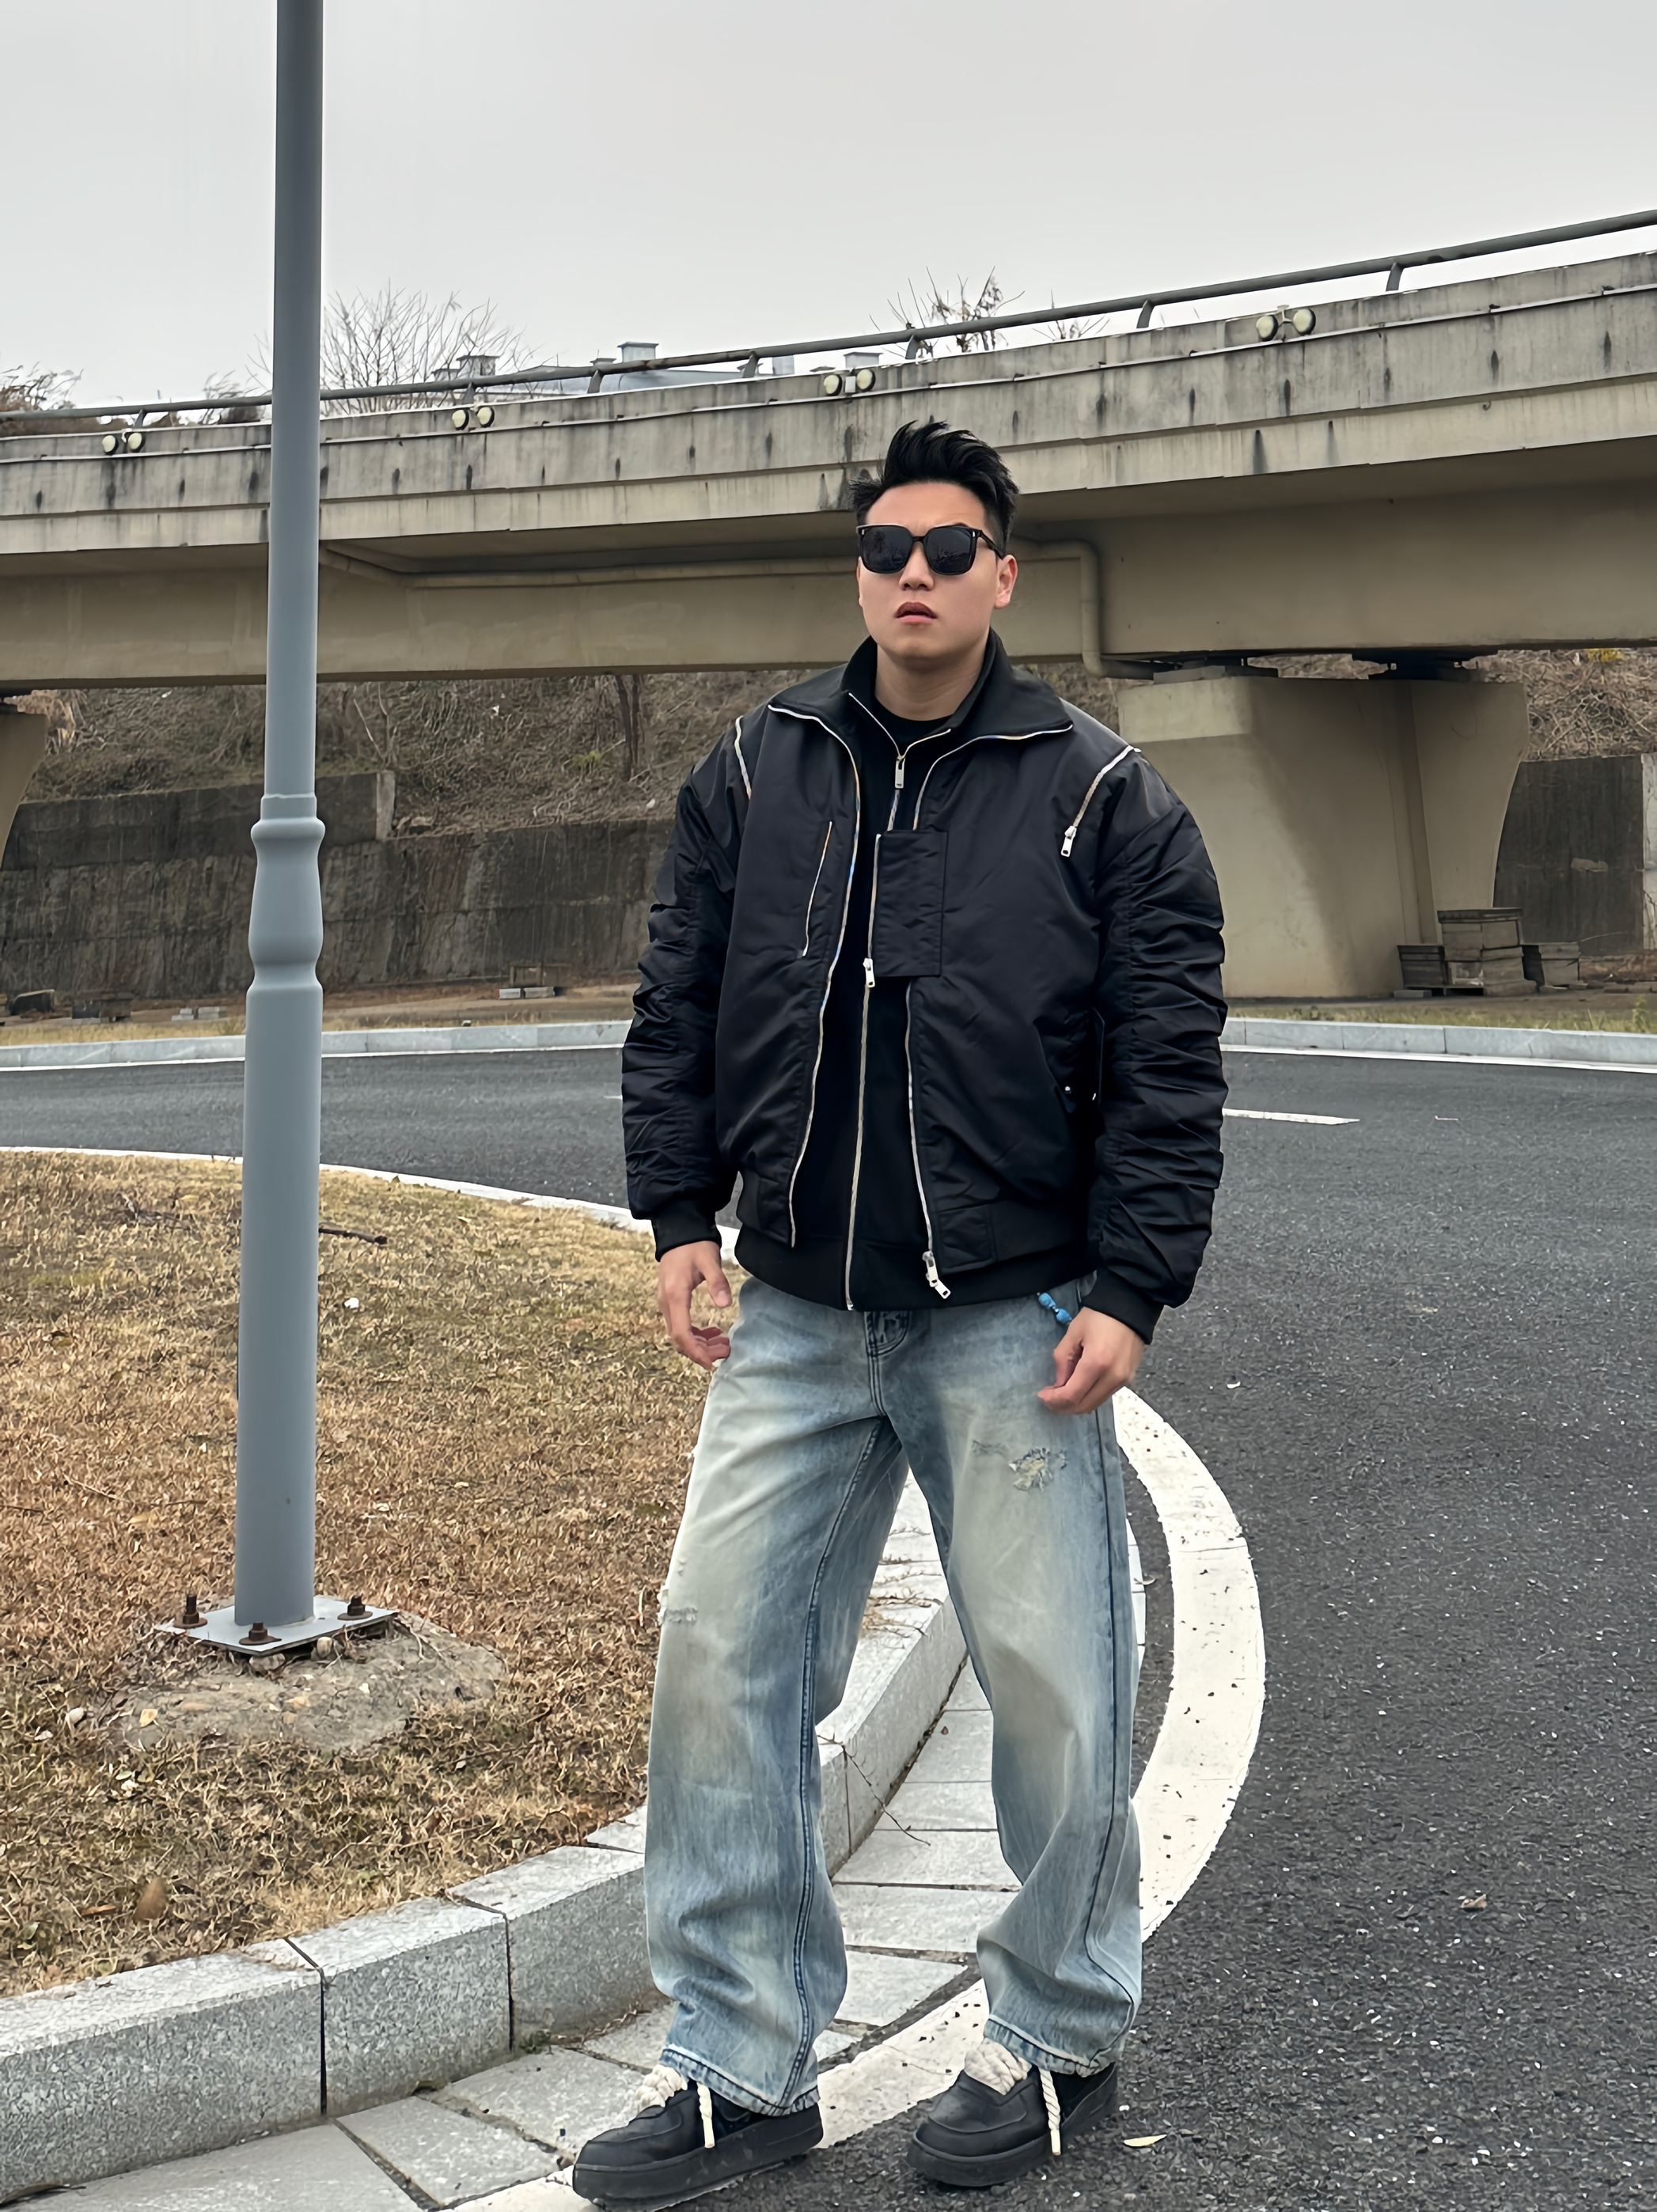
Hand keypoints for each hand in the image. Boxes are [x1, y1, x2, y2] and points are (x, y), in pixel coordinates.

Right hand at [657, 1240, 732, 1368]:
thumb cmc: (693, 1244)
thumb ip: (718, 1282)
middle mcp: (666, 1303)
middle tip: (725, 1351)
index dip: (696, 1352)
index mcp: (675, 1296)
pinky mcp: (671, 1301)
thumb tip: (725, 1305)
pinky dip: (696, 1334)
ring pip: (680, 1334)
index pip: (681, 1334)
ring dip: (700, 1343)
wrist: (678, 1232)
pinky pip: (680, 1325)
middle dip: (701, 1351)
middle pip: (679, 1339)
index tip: (712, 1362)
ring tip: (723, 1344)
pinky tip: (712, 1333)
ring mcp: (666, 1302)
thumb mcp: (709, 1260)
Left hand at [1037, 1307, 1143, 1414]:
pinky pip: (1105, 1395)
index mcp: (1097, 1362)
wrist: (1130, 1306)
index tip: (1042, 1395)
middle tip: (1050, 1398)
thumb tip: (1059, 1384)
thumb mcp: (1073, 1333)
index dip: (1054, 1400)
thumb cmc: (1099, 1316)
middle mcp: (1113, 1376)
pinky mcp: (1128, 1379)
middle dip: (1063, 1406)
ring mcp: (1123, 1380)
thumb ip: (1063, 1360)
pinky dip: (1089, 1396)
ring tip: (1063, 1392)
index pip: (1072, 1395)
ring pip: (1095, 1404)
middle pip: (1084, 1405)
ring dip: (1076, 1403)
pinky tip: (1080, 1385)